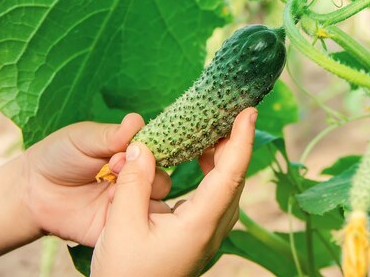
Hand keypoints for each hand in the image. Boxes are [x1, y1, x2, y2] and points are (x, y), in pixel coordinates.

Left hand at [21, 114, 171, 245]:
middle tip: (113, 167)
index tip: (127, 148)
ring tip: (110, 191)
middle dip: (142, 173)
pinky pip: (138, 228)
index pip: (157, 154)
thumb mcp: (84, 138)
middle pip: (162, 180)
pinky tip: (108, 206)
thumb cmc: (59, 156)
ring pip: (157, 204)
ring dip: (139, 195)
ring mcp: (128, 205)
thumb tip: (137, 120)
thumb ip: (112, 134)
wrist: (31, 191)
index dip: (148, 151)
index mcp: (132, 156)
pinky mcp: (118, 227)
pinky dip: (130, 217)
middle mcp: (135, 181)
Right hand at [91, 107, 257, 276]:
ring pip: (228, 186)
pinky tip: (199, 157)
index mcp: (201, 223)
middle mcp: (214, 228)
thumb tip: (143, 145)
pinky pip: (218, 194)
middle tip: (226, 109)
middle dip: (234, 140)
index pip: (231, 173)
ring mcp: (211, 233)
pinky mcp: (202, 234)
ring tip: (211, 127)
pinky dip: (213, 170)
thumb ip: (133, 182)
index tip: (249, 111)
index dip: (242, 139)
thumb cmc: (124, 272)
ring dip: (223, 154)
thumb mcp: (120, 225)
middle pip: (234, 176)